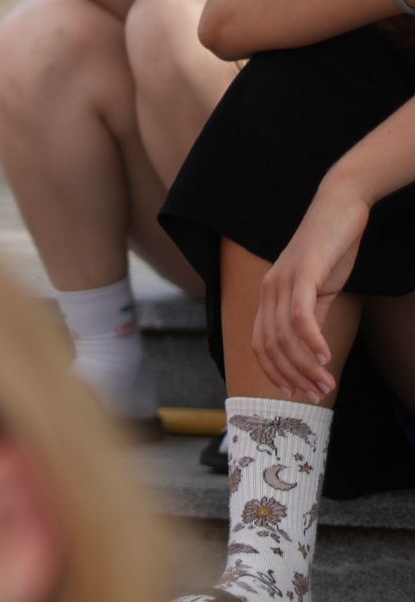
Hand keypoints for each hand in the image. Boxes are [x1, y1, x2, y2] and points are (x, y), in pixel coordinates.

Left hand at [255, 182, 365, 399]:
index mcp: (268, 295)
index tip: (295, 392)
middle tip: (318, 395)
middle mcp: (268, 290)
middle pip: (270, 346)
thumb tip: (313, 350)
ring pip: (285, 336)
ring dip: (306, 365)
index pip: (260, 344)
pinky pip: (300, 315)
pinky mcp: (302, 272)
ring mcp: (282, 280)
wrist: (341, 205)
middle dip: (293, 375)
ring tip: (327, 384)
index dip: (274, 372)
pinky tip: (325, 357)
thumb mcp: (320, 288)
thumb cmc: (332, 247)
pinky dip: (311, 340)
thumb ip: (312, 316)